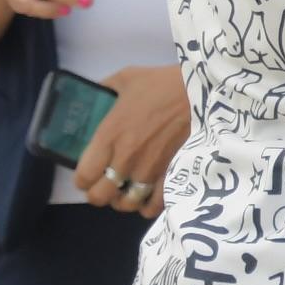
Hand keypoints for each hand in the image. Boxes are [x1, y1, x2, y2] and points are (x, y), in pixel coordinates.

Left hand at [73, 63, 192, 217]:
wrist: (202, 92)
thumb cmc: (163, 83)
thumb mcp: (127, 78)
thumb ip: (106, 89)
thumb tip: (95, 95)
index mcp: (110, 135)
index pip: (83, 176)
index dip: (82, 179)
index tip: (87, 174)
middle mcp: (126, 159)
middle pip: (100, 196)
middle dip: (99, 193)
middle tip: (106, 183)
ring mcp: (150, 171)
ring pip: (126, 204)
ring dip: (123, 199)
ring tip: (127, 190)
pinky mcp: (171, 176)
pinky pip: (153, 206)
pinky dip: (147, 205)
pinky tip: (147, 195)